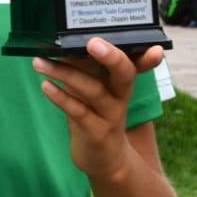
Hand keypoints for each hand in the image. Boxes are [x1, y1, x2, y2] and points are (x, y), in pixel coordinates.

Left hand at [34, 38, 164, 181]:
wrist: (103, 158)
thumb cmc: (94, 112)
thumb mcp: (95, 87)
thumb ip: (84, 64)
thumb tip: (61, 38)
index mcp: (122, 82)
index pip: (138, 64)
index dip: (148, 57)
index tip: (156, 48)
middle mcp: (121, 96)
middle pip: (125, 74)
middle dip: (112, 58)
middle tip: (92, 42)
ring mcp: (110, 116)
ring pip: (94, 91)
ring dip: (65, 74)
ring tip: (39, 62)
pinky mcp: (96, 133)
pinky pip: (79, 113)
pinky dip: (61, 98)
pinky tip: (46, 86)